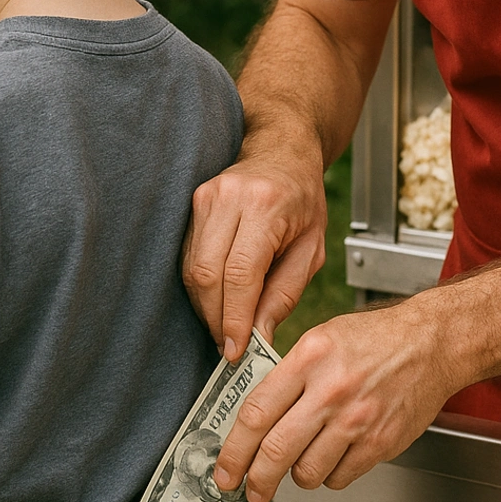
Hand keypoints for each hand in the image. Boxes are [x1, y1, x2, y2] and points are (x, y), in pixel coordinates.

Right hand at [183, 150, 327, 361]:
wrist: (282, 151)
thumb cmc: (303, 199)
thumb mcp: (312, 248)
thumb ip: (285, 294)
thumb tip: (258, 337)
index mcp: (267, 206)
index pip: (240, 274)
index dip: (233, 318)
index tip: (235, 350)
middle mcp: (231, 198)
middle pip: (208, 274)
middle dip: (216, 318)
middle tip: (229, 345)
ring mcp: (207, 197)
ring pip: (191, 269)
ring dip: (205, 307)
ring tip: (225, 326)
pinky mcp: (193, 202)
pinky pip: (188, 256)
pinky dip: (200, 287)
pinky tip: (217, 300)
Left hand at [213, 294, 456, 501]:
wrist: (432, 343)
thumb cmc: (377, 338)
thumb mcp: (322, 337)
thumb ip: (287, 373)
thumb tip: (254, 414)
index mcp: (310, 357)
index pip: (257, 412)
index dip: (233, 449)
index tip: (224, 468)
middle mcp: (332, 390)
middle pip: (276, 451)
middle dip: (254, 479)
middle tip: (248, 490)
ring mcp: (358, 420)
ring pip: (307, 472)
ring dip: (297, 474)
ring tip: (303, 457)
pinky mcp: (380, 443)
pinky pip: (339, 478)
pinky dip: (331, 473)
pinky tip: (335, 452)